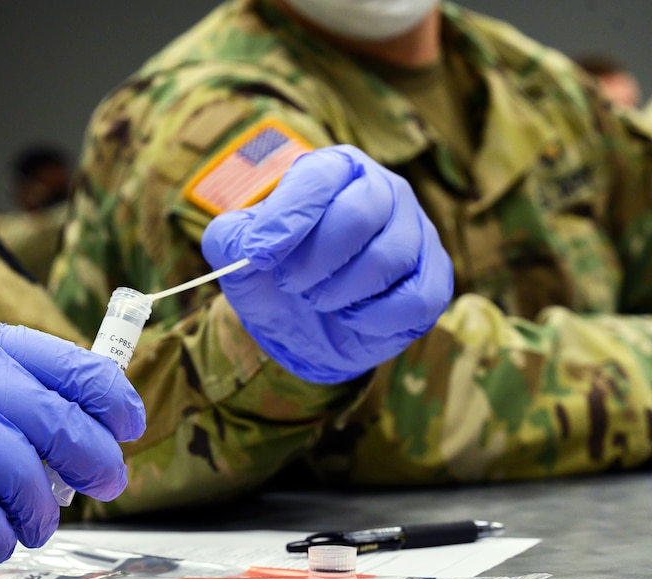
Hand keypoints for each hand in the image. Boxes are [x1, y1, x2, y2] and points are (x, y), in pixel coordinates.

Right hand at [0, 315, 145, 578]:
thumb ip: (23, 405)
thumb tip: (105, 437)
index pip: (65, 361)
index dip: (110, 397)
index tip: (131, 427)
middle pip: (55, 418)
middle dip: (93, 460)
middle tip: (107, 486)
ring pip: (23, 473)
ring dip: (39, 512)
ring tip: (32, 525)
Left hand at [201, 144, 452, 383]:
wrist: (304, 324)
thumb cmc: (275, 274)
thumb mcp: (238, 253)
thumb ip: (230, 239)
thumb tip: (253, 246)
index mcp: (334, 170)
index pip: (319, 177)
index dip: (288, 217)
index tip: (260, 255)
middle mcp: (382, 190)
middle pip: (361, 212)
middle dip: (315, 259)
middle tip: (289, 283)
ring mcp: (415, 232)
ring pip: (389, 257)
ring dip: (340, 291)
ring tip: (317, 300)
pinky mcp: (433, 278)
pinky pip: (416, 298)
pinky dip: (374, 318)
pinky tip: (350, 316)